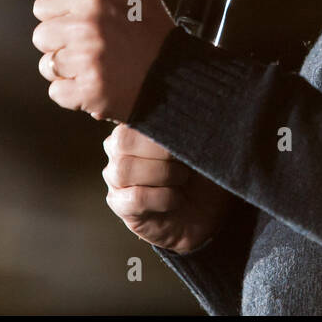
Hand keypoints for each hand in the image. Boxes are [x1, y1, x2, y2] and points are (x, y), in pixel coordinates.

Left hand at [32, 0, 174, 123]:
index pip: (42, 6)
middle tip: (93, 44)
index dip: (62, 13)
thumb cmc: (153, 27)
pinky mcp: (88, 94)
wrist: (178, 74)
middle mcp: (86, 29)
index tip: (84, 20)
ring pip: (48, 65)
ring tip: (95, 64)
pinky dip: (73, 93)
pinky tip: (95, 82)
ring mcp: (87, 64)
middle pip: (41, 37)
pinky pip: (57, 92)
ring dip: (67, 68)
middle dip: (62, 41)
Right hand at [102, 124, 235, 253]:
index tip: (183, 131)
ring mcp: (115, 177)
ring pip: (124, 170)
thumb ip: (186, 127)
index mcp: (136, 126)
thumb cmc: (201, 171)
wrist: (206, 210)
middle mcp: (118, 148)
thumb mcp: (200, 144)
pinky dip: (162, 198)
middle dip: (160, 150)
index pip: (133, 114)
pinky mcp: (119, 204)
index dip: (157, 124)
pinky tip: (176, 199)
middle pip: (123, 141)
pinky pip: (135, 198)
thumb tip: (187, 111)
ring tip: (183, 179)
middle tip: (184, 160)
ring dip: (162, 174)